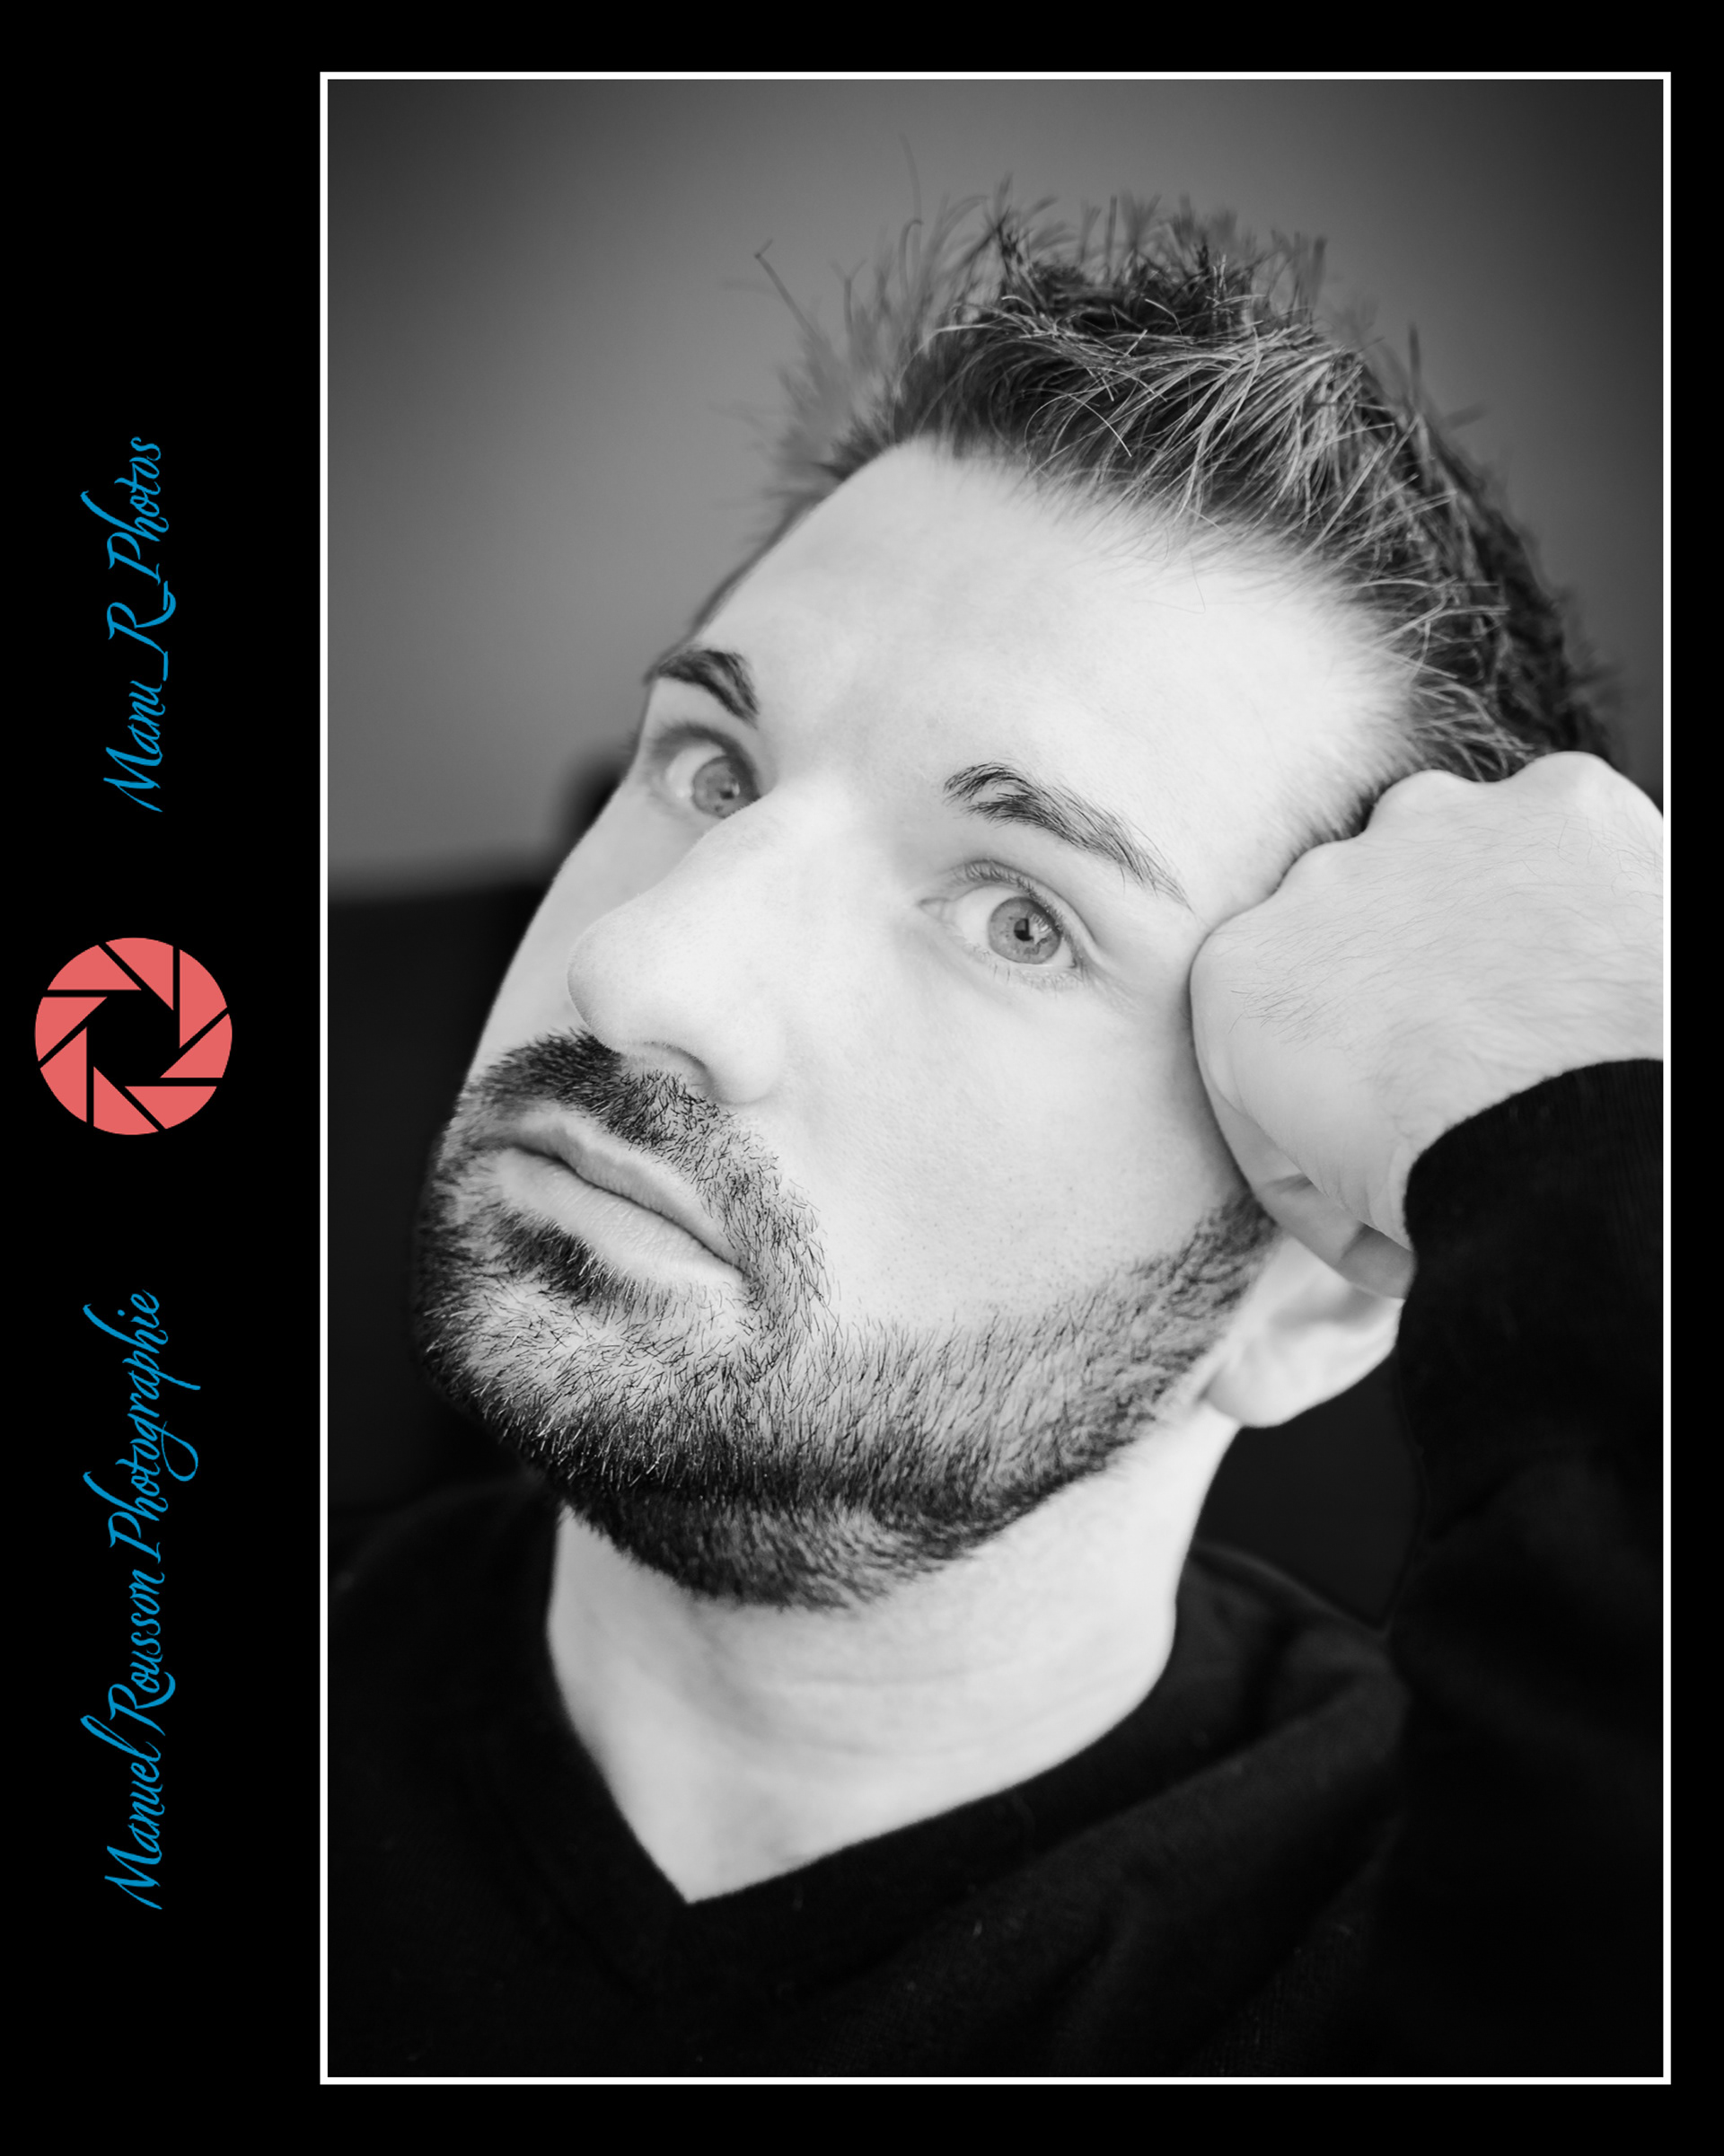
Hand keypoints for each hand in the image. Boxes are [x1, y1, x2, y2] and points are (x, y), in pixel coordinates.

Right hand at [1189, 754, 1663, 1296]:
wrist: (1568, 1147)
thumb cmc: (1441, 1184)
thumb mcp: (1326, 1189)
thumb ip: (1307, 1142)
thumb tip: (1349, 1169)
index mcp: (1239, 969)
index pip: (1280, 1018)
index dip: (1336, 1083)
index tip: (1383, 1135)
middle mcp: (1320, 874)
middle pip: (1363, 927)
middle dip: (1408, 988)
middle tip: (1469, 1072)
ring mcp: (1439, 826)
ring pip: (1460, 864)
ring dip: (1489, 923)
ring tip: (1546, 1019)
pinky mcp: (1559, 803)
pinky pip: (1571, 839)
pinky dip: (1592, 893)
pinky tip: (1612, 970)